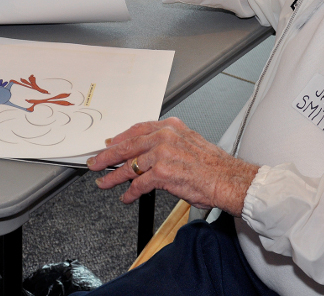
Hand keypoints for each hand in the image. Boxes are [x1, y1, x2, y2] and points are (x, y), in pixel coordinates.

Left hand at [86, 118, 259, 216]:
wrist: (227, 179)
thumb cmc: (212, 165)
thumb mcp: (189, 142)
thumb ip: (168, 143)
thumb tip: (148, 151)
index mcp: (171, 127)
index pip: (137, 129)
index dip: (120, 138)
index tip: (110, 143)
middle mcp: (165, 137)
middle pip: (128, 145)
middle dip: (108, 155)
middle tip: (96, 162)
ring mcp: (162, 154)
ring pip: (130, 165)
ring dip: (113, 176)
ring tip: (104, 182)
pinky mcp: (162, 173)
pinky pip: (139, 184)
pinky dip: (130, 192)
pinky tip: (126, 197)